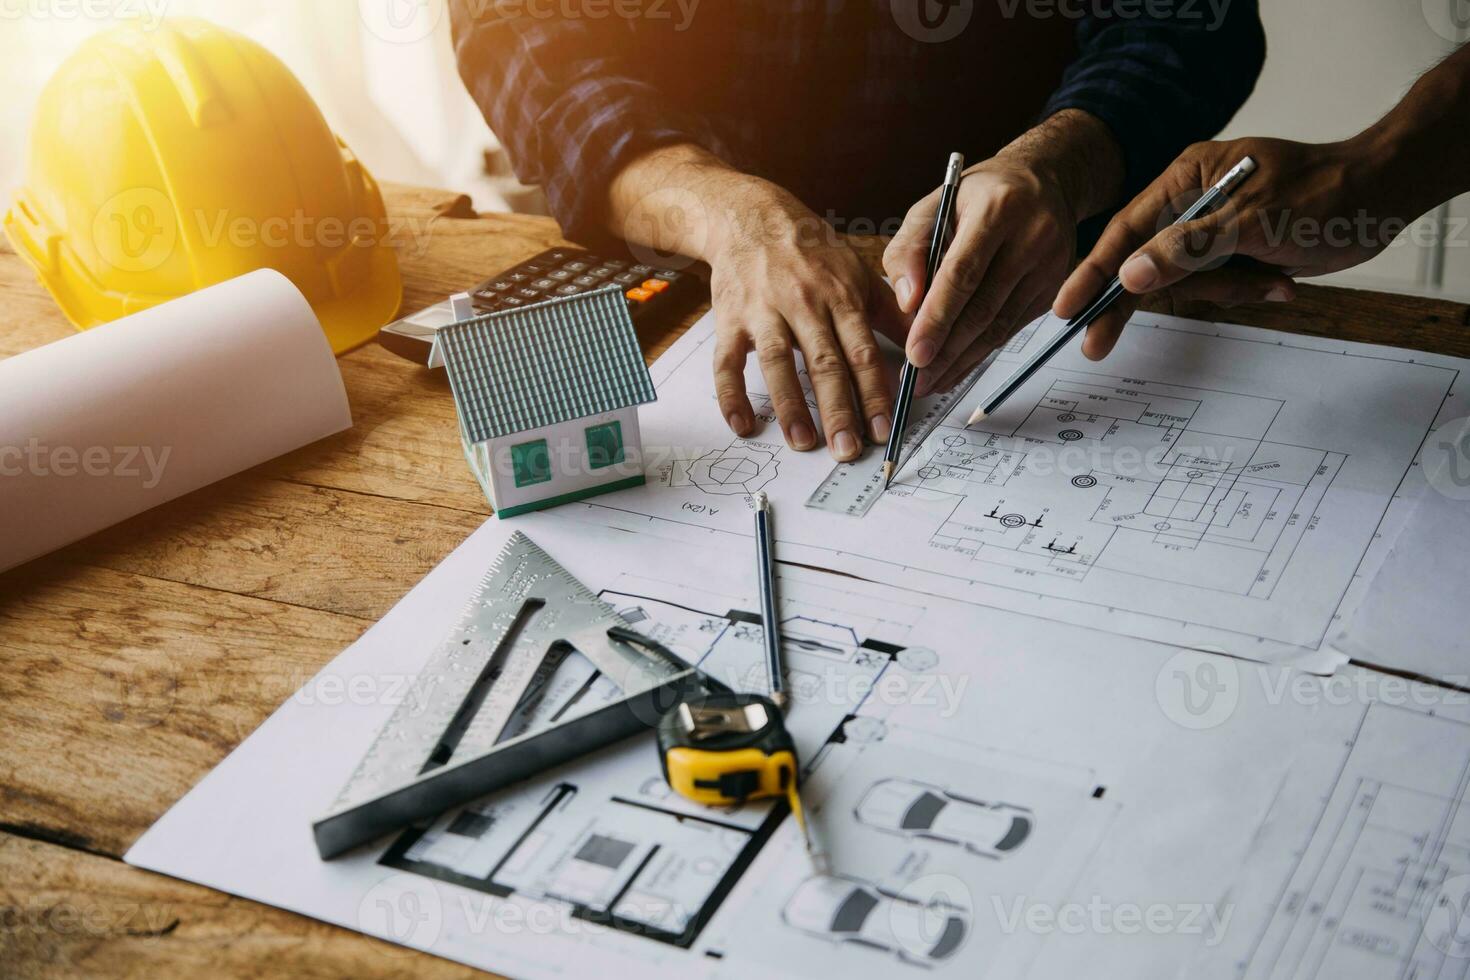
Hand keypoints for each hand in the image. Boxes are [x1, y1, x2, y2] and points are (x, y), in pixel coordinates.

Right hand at [708, 190, 907, 460]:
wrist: (750, 218)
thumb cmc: (810, 251)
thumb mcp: (856, 273)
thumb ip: (888, 312)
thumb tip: (924, 345)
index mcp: (840, 295)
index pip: (862, 351)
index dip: (875, 392)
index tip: (885, 430)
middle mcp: (803, 304)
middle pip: (824, 363)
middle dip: (838, 409)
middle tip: (848, 450)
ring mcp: (763, 312)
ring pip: (778, 364)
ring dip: (790, 406)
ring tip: (802, 443)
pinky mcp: (730, 320)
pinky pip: (727, 362)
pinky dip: (731, 395)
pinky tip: (743, 424)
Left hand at [882, 110, 1123, 396]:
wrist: (1043, 182)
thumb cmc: (981, 194)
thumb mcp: (933, 205)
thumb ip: (908, 249)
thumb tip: (905, 301)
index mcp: (998, 208)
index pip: (963, 273)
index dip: (937, 317)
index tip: (915, 352)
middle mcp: (1032, 236)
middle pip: (983, 307)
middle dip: (946, 350)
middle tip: (916, 378)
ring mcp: (1049, 265)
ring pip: (1000, 326)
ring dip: (962, 360)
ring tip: (930, 380)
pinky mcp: (1054, 288)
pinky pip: (1012, 329)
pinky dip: (981, 353)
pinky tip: (956, 367)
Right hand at [1056, 136, 1393, 360]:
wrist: (1383, 196)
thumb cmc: (1323, 192)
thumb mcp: (1250, 220)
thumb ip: (1186, 248)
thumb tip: (1130, 276)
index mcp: (1185, 177)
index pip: (1124, 231)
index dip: (1091, 272)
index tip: (1066, 307)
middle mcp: (1190, 203)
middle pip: (1144, 264)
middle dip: (1147, 297)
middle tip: (1098, 344)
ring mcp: (1212, 231)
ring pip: (1185, 283)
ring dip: (1224, 291)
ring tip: (1267, 277)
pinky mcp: (1234, 254)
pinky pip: (1217, 288)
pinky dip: (1246, 290)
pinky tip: (1280, 281)